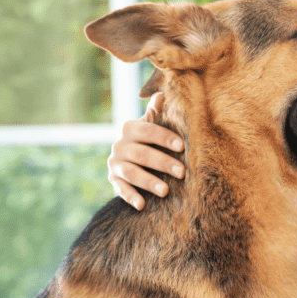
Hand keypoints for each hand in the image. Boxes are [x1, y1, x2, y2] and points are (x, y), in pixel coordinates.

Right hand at [107, 92, 185, 208]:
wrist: (128, 157)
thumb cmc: (148, 139)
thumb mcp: (151, 124)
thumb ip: (157, 111)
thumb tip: (164, 92)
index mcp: (130, 128)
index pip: (148, 131)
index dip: (165, 137)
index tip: (182, 146)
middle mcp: (120, 145)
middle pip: (142, 154)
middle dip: (163, 163)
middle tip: (182, 172)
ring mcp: (115, 163)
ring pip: (132, 172)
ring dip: (148, 182)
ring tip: (166, 191)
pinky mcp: (113, 180)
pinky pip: (120, 189)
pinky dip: (130, 196)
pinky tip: (142, 205)